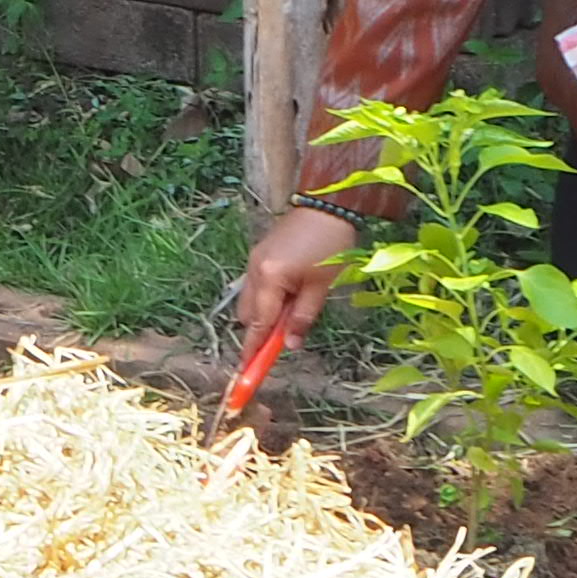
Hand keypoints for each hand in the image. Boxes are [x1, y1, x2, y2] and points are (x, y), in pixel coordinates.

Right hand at [237, 205, 361, 359]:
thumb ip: (303, 317)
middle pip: (248, 314)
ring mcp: (254, 260)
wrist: (326, 205)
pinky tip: (289, 292)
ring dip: (265, 313)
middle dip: (261, 330)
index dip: (253, 349)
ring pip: (250, 300)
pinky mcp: (259, 254)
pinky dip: (266, 297)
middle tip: (287, 335)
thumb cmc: (330, 246)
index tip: (246, 371)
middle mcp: (254, 270)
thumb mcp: (321, 286)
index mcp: (270, 279)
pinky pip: (256, 285)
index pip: (258, 324)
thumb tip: (290, 346)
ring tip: (294, 308)